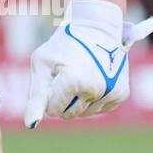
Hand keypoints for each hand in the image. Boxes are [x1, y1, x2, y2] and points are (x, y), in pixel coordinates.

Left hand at [25, 0, 152, 125]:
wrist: (95, 28)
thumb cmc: (62, 46)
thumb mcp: (42, 65)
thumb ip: (36, 96)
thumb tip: (31, 124)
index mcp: (73, 82)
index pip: (53, 110)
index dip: (48, 94)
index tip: (52, 76)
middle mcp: (95, 90)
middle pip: (69, 114)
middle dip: (63, 99)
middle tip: (65, 74)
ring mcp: (110, 93)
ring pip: (84, 114)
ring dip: (77, 100)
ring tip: (79, 74)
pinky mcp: (121, 94)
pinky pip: (99, 109)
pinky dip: (92, 99)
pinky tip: (92, 79)